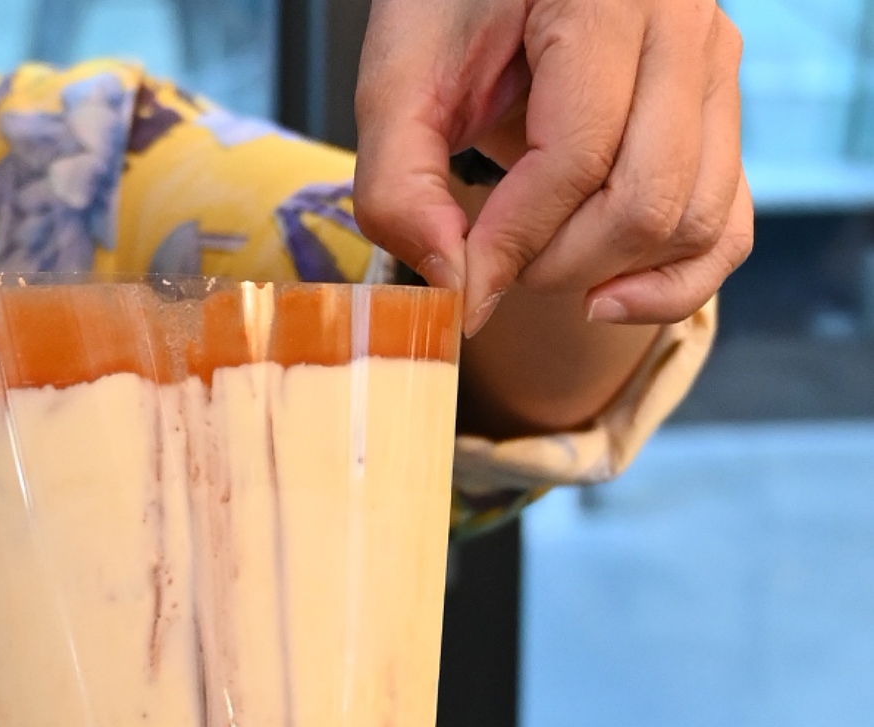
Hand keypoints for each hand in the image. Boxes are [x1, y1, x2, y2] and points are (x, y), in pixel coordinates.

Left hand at [354, 0, 751, 333]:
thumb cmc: (452, 14)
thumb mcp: (402, 81)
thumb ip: (401, 183)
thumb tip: (456, 286)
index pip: (577, 156)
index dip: (513, 243)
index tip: (462, 287)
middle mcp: (683, 21)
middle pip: (645, 201)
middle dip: (559, 265)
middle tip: (496, 264)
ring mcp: (716, 68)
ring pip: (693, 222)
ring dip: (609, 275)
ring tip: (538, 264)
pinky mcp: (721, 116)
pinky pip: (726, 229)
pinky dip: (670, 284)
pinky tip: (604, 298)